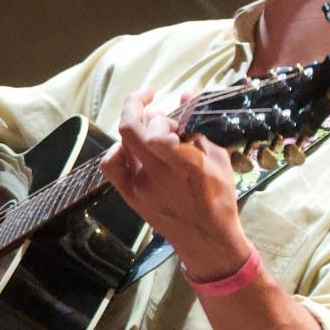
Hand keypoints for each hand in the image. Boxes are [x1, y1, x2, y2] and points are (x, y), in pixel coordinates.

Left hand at [97, 88, 250, 279]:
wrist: (205, 238)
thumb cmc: (218, 196)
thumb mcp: (218, 157)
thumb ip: (198, 125)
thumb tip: (186, 91)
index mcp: (183, 165)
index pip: (156, 130)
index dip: (160, 114)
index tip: (170, 112)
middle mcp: (156, 174)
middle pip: (129, 130)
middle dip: (137, 105)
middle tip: (150, 100)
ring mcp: (139, 186)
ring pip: (120, 144)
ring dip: (133, 129)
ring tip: (149, 128)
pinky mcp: (129, 195)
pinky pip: (111, 165)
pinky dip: (118, 151)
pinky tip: (133, 149)